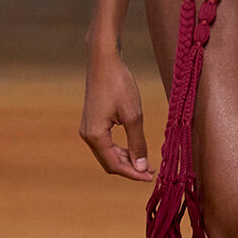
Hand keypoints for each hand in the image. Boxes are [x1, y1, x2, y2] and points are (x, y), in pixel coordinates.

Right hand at [80, 48, 153, 181]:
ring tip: (146, 162)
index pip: (114, 164)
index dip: (133, 173)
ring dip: (126, 159)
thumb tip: (141, 167)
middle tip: (151, 171)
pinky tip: (134, 148)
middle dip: (130, 168)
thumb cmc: (119, 84)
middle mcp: (87, 135)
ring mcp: (88, 128)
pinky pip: (106, 143)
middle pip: (109, 162)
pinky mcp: (92, 122)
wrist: (104, 60)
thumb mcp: (133, 115)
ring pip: (107, 153)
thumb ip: (137, 143)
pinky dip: (120, 148)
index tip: (150, 177)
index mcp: (95, 135)